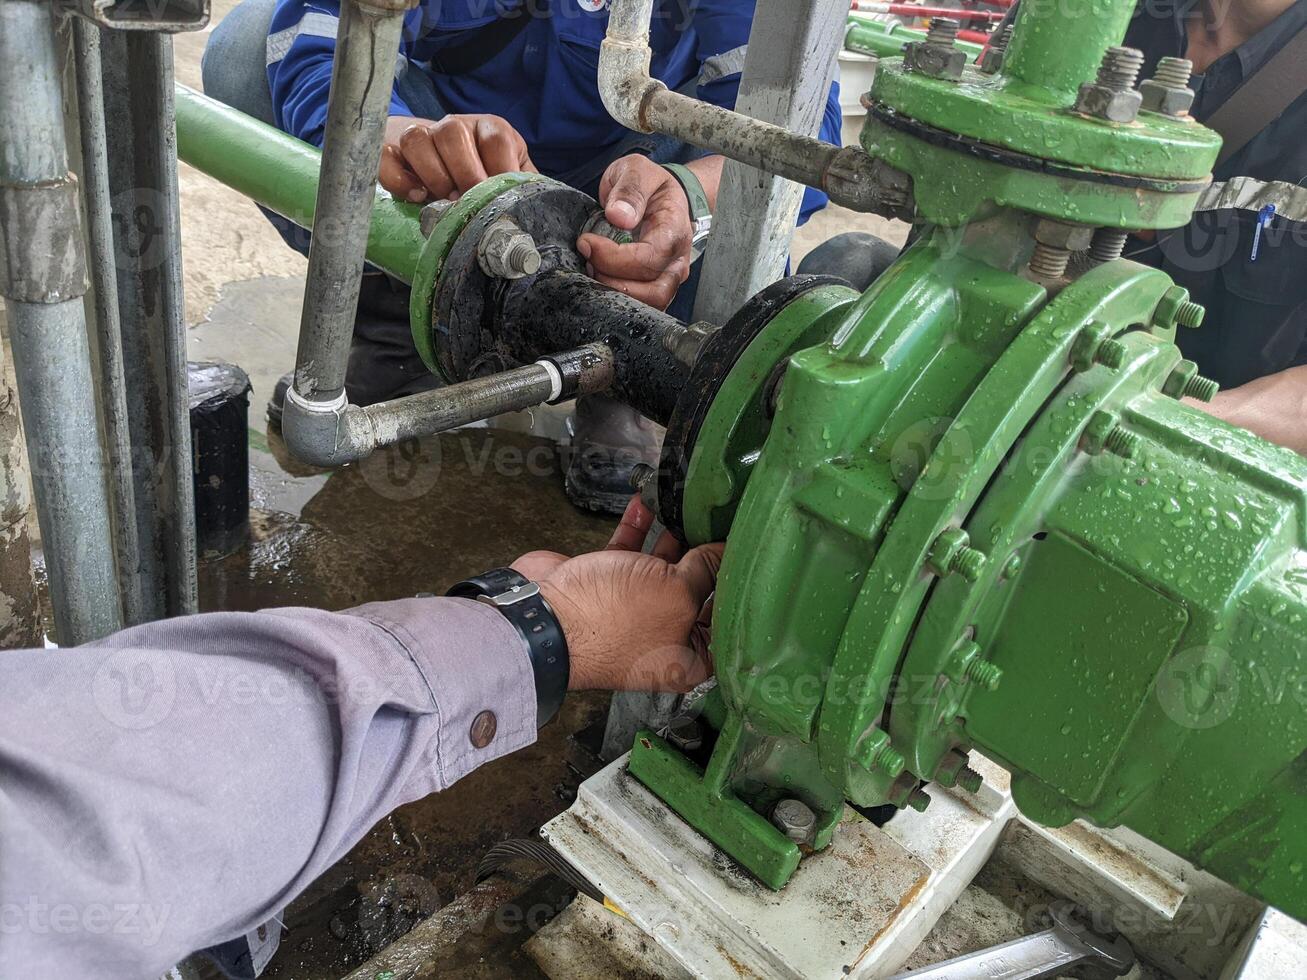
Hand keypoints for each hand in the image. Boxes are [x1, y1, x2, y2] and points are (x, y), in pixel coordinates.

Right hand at [379, 114, 535, 203]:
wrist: (442, 165)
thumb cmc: (485, 176)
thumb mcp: (511, 177)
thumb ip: (524, 187)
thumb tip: (541, 210)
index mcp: (490, 130)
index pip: (496, 137)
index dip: (498, 168)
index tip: (496, 195)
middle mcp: (456, 126)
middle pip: (454, 132)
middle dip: (464, 172)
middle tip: (467, 202)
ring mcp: (423, 135)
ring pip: (418, 139)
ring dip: (433, 174)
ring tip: (443, 201)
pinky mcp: (394, 150)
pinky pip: (388, 157)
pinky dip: (399, 178)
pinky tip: (416, 197)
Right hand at [512, 498, 722, 692]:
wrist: (542, 616)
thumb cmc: (614, 619)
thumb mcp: (677, 594)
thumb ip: (706, 570)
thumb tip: (725, 550)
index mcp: (688, 656)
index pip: (726, 622)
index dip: (741, 589)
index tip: (755, 554)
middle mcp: (665, 635)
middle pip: (698, 591)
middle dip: (708, 555)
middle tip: (728, 520)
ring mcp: (634, 608)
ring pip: (663, 566)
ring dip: (674, 534)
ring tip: (692, 504)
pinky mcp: (607, 583)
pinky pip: (630, 551)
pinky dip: (639, 528)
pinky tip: (649, 502)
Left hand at [577, 155, 693, 309]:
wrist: (661, 195)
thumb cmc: (649, 184)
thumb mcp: (637, 170)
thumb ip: (629, 189)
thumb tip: (619, 216)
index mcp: (675, 230)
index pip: (648, 258)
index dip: (613, 257)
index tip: (587, 242)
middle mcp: (677, 260)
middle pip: (652, 290)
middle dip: (612, 280)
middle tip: (588, 260)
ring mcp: (669, 277)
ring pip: (649, 304)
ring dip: (615, 293)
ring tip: (594, 269)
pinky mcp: (657, 286)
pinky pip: (641, 304)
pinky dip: (618, 297)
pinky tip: (600, 278)